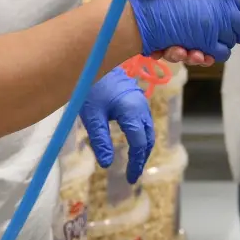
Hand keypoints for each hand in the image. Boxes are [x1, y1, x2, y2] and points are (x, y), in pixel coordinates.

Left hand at [79, 66, 153, 182]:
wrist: (95, 60)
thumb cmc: (91, 88)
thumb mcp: (91, 117)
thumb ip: (100, 140)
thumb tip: (106, 164)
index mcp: (132, 112)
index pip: (139, 144)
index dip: (136, 163)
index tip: (130, 179)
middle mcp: (141, 107)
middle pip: (148, 138)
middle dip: (142, 158)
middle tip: (132, 176)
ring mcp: (140, 103)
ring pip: (148, 130)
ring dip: (143, 148)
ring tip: (133, 164)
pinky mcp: (136, 100)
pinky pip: (144, 123)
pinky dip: (141, 137)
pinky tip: (132, 144)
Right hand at [128, 0, 239, 60]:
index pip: (156, 20)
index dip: (151, 37)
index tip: (151, 49)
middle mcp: (189, 11)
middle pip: (174, 39)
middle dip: (174, 52)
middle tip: (180, 53)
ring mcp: (209, 22)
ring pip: (195, 47)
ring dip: (194, 57)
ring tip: (198, 57)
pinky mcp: (227, 29)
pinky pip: (218, 47)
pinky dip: (214, 54)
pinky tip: (213, 55)